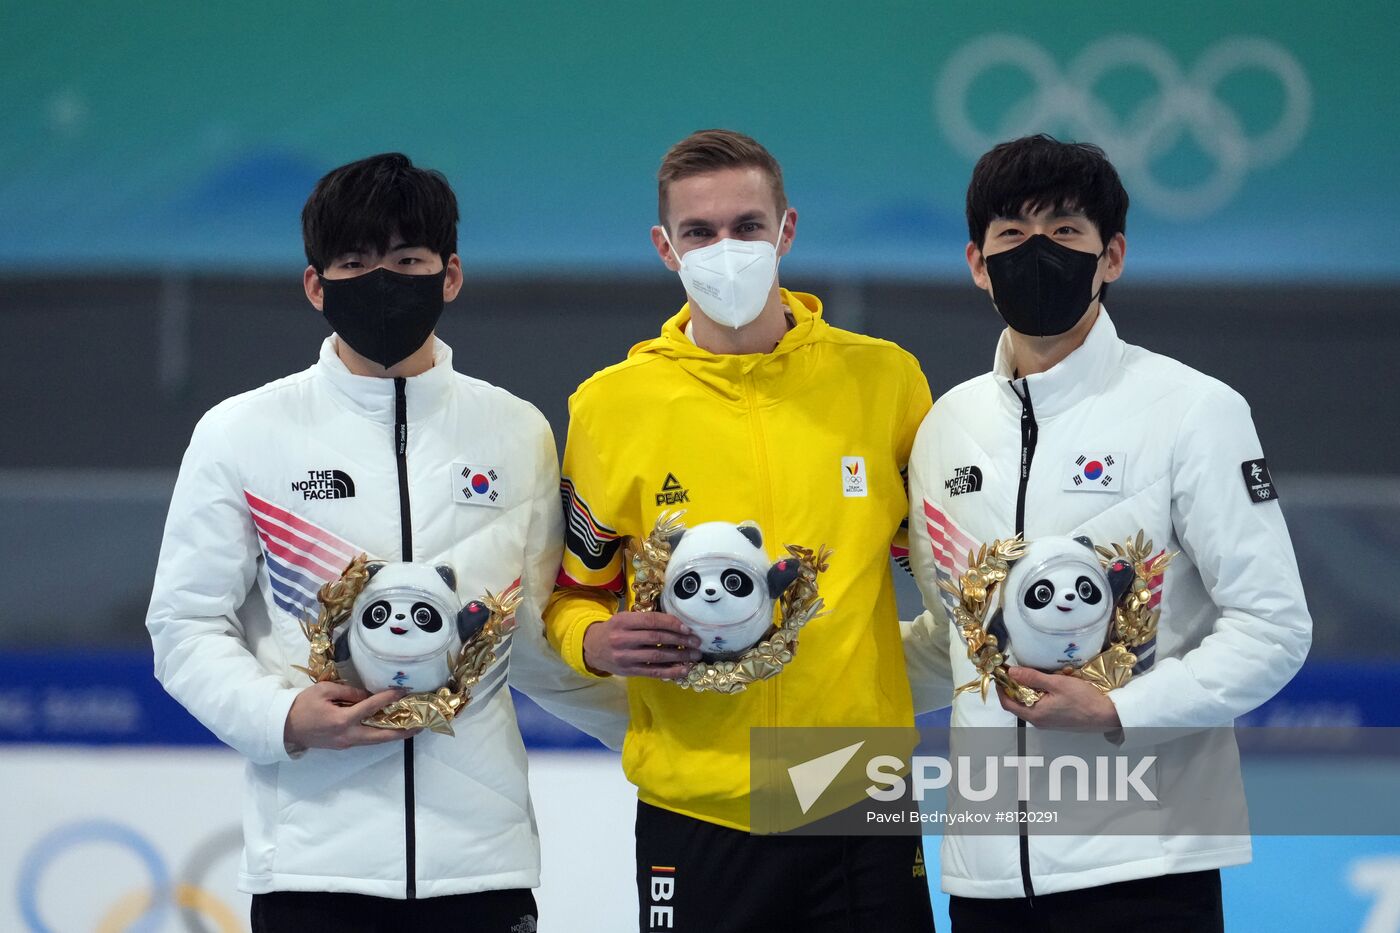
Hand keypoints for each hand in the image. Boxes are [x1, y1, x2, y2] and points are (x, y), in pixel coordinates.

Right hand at [284, 681, 420, 750]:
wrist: (283, 726)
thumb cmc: (302, 705)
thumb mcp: (324, 690)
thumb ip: (349, 693)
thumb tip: (369, 695)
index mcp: (342, 720)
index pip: (371, 708)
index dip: (390, 698)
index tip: (404, 692)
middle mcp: (347, 735)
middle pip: (382, 736)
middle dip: (403, 730)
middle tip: (422, 724)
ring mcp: (346, 743)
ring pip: (376, 740)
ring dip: (395, 734)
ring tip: (412, 727)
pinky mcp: (343, 745)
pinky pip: (367, 740)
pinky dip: (380, 734)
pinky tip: (390, 727)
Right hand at [582, 611, 700, 678]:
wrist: (592, 648)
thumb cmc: (614, 630)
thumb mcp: (624, 619)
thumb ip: (644, 620)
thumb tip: (676, 623)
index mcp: (623, 622)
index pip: (651, 621)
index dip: (671, 624)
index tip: (687, 628)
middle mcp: (623, 639)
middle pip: (656, 639)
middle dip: (680, 640)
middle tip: (696, 642)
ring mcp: (625, 657)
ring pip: (657, 656)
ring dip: (679, 657)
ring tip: (694, 656)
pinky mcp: (629, 671)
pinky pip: (653, 672)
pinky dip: (671, 672)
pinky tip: (684, 670)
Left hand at [997, 667, 1122, 731]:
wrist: (1107, 715)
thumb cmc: (1083, 699)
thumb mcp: (1057, 684)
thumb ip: (1032, 678)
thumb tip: (1011, 672)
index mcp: (1035, 714)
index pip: (1007, 703)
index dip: (1000, 688)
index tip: (1000, 674)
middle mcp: (1039, 722)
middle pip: (1017, 705)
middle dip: (1012, 688)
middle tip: (1013, 671)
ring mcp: (1048, 723)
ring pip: (1028, 706)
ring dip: (1024, 692)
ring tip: (1027, 675)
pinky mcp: (1057, 721)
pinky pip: (1039, 708)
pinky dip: (1036, 696)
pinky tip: (1044, 685)